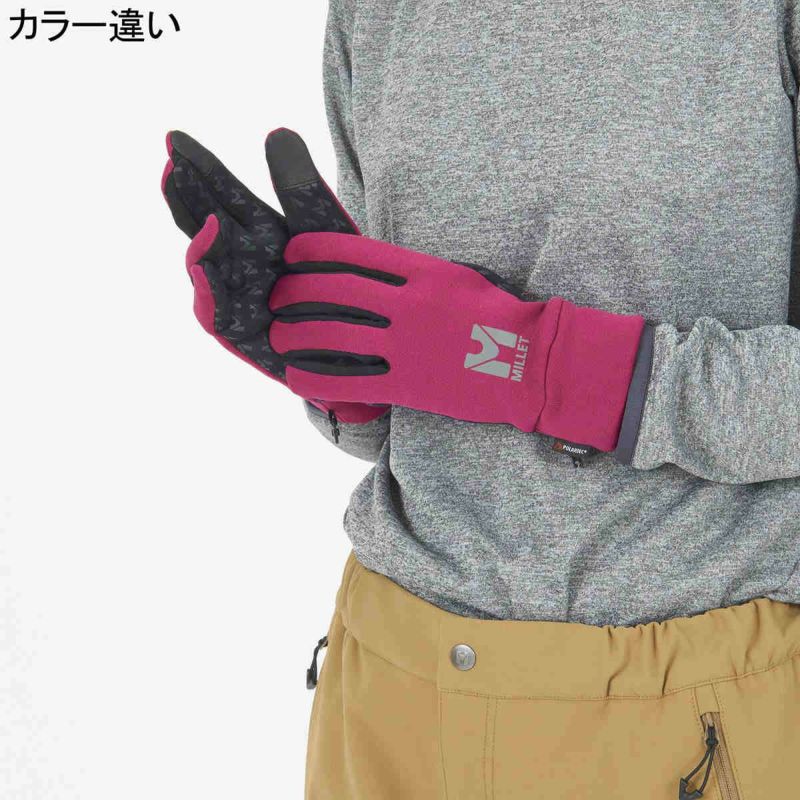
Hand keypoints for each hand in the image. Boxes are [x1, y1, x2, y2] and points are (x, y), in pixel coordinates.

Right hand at [161, 128, 385, 423]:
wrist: (365, 335)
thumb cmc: (346, 280)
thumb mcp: (322, 226)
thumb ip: (299, 184)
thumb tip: (277, 131)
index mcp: (259, 228)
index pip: (221, 192)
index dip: (198, 167)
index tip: (174, 137)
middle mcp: (241, 258)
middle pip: (201, 223)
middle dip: (184, 196)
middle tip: (172, 164)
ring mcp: (236, 294)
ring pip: (202, 267)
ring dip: (196, 243)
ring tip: (205, 218)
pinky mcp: (238, 330)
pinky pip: (214, 312)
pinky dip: (209, 290)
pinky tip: (208, 266)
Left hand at [265, 233, 648, 450]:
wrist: (529, 362)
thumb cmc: (498, 316)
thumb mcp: (456, 278)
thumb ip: (412, 274)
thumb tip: (371, 272)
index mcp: (420, 271)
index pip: (351, 252)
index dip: (312, 253)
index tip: (292, 256)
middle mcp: (407, 304)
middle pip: (331, 291)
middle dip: (292, 292)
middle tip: (276, 297)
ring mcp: (405, 345)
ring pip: (332, 335)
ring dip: (294, 334)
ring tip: (277, 335)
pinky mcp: (407, 384)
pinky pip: (349, 381)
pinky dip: (315, 379)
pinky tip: (296, 378)